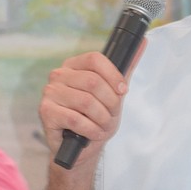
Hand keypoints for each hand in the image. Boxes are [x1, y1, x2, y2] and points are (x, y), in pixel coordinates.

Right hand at [39, 42, 145, 166]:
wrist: (81, 147)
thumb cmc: (97, 117)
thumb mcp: (114, 93)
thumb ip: (126, 68)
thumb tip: (143, 42)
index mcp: (74, 65)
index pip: (95, 59)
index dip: (113, 75)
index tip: (123, 91)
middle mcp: (59, 75)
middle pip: (93, 81)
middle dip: (110, 103)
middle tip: (111, 115)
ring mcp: (50, 93)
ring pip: (86, 102)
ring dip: (102, 119)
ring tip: (102, 126)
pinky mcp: (46, 111)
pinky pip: (75, 119)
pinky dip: (91, 130)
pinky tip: (93, 133)